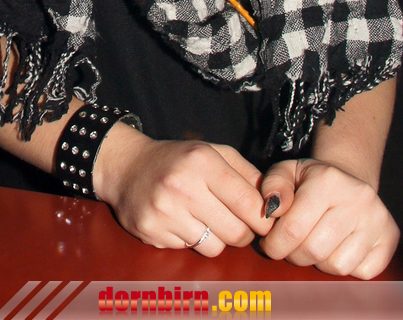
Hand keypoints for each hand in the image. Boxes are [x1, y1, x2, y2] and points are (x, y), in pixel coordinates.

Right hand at [93, 123, 271, 255]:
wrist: (125, 166)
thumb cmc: (177, 160)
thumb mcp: (213, 152)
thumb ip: (247, 174)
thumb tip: (277, 204)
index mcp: (202, 162)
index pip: (250, 204)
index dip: (263, 217)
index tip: (263, 219)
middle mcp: (183, 186)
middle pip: (236, 232)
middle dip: (243, 232)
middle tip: (236, 222)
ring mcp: (164, 212)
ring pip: (215, 248)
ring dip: (216, 238)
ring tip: (204, 219)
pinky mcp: (151, 232)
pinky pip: (189, 250)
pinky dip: (191, 240)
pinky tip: (181, 221)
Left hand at [260, 158, 399, 277]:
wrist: (347, 179)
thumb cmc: (311, 180)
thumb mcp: (287, 172)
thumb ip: (272, 186)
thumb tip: (271, 211)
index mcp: (327, 180)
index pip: (293, 228)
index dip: (274, 244)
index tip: (269, 244)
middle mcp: (357, 199)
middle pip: (314, 250)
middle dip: (293, 255)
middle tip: (288, 247)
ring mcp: (376, 220)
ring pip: (337, 265)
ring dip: (318, 262)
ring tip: (312, 244)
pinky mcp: (389, 239)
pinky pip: (360, 272)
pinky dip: (344, 266)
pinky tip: (335, 248)